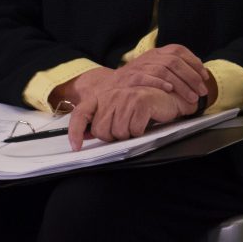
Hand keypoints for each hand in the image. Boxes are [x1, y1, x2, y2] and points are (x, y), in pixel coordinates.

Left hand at [66, 86, 183, 148]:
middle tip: (125, 128)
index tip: (76, 147)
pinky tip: (145, 122)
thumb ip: (101, 120)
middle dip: (113, 136)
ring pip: (118, 132)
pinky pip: (134, 130)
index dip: (75, 132)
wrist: (168, 97)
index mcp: (103, 96)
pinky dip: (140, 131)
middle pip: (101, 130)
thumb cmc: (143, 105)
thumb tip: (85, 136)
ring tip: (136, 123)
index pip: (81, 114)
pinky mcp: (141, 102)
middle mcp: (112, 95)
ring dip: (129, 134)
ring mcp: (127, 97)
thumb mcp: (119, 110)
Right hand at [113, 44, 209, 110]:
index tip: (204, 76)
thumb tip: (199, 72)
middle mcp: (149, 57)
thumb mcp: (155, 66)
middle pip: (174, 62)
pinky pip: (146, 78)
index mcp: (157, 52)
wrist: (110, 86)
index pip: (179, 51)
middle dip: (192, 77)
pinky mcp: (131, 78)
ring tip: (192, 97)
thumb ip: (173, 67)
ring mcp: (140, 66)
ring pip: (164, 70)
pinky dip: (160, 83)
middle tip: (202, 91)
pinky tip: (170, 90)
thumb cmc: (138, 79)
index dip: (194, 62)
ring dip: (181, 84)